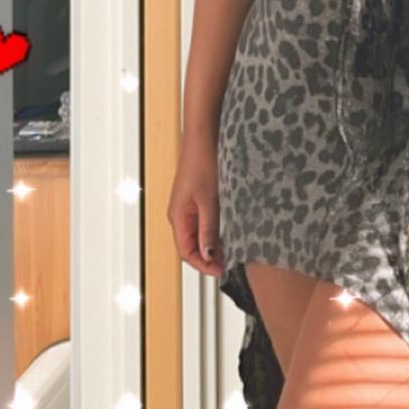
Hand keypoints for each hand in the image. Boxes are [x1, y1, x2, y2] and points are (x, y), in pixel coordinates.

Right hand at [166, 133, 224, 277]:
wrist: (203, 138)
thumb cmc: (202, 164)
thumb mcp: (209, 201)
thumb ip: (208, 230)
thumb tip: (208, 255)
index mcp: (178, 217)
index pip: (187, 252)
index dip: (203, 265)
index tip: (221, 271)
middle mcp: (179, 214)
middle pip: (190, 246)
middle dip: (207, 259)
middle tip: (228, 264)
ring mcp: (187, 207)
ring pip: (196, 235)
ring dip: (210, 246)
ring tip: (230, 251)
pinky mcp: (195, 199)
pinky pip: (201, 223)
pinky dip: (212, 233)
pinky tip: (226, 233)